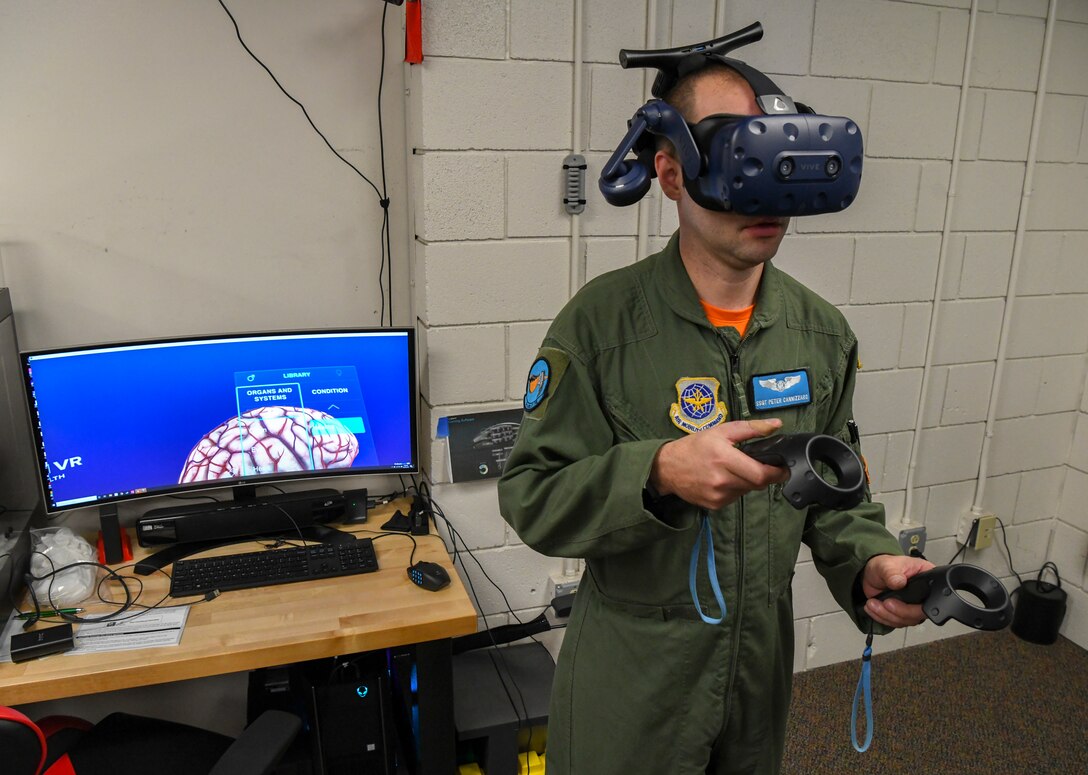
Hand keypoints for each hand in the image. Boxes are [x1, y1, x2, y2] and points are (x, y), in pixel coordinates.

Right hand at [649, 419, 789, 509]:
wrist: (667, 468)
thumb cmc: (695, 446)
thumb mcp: (721, 431)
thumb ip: (751, 428)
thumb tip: (776, 425)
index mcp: (724, 458)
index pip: (760, 474)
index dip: (777, 473)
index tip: (784, 468)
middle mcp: (721, 480)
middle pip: (757, 484)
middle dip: (763, 475)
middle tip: (759, 465)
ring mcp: (718, 495)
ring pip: (747, 491)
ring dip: (748, 481)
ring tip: (734, 469)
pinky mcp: (714, 505)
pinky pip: (735, 497)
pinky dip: (735, 488)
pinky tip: (724, 479)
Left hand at [861, 554, 934, 627]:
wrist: (872, 574)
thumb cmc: (884, 565)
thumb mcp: (886, 565)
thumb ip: (892, 573)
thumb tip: (899, 582)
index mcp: (928, 579)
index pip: (931, 598)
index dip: (916, 605)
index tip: (896, 600)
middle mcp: (923, 596)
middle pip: (918, 614)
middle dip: (899, 612)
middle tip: (885, 603)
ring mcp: (913, 606)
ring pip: (905, 621)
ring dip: (887, 616)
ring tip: (873, 604)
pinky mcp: (902, 613)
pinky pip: (895, 622)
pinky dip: (882, 618)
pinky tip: (872, 609)